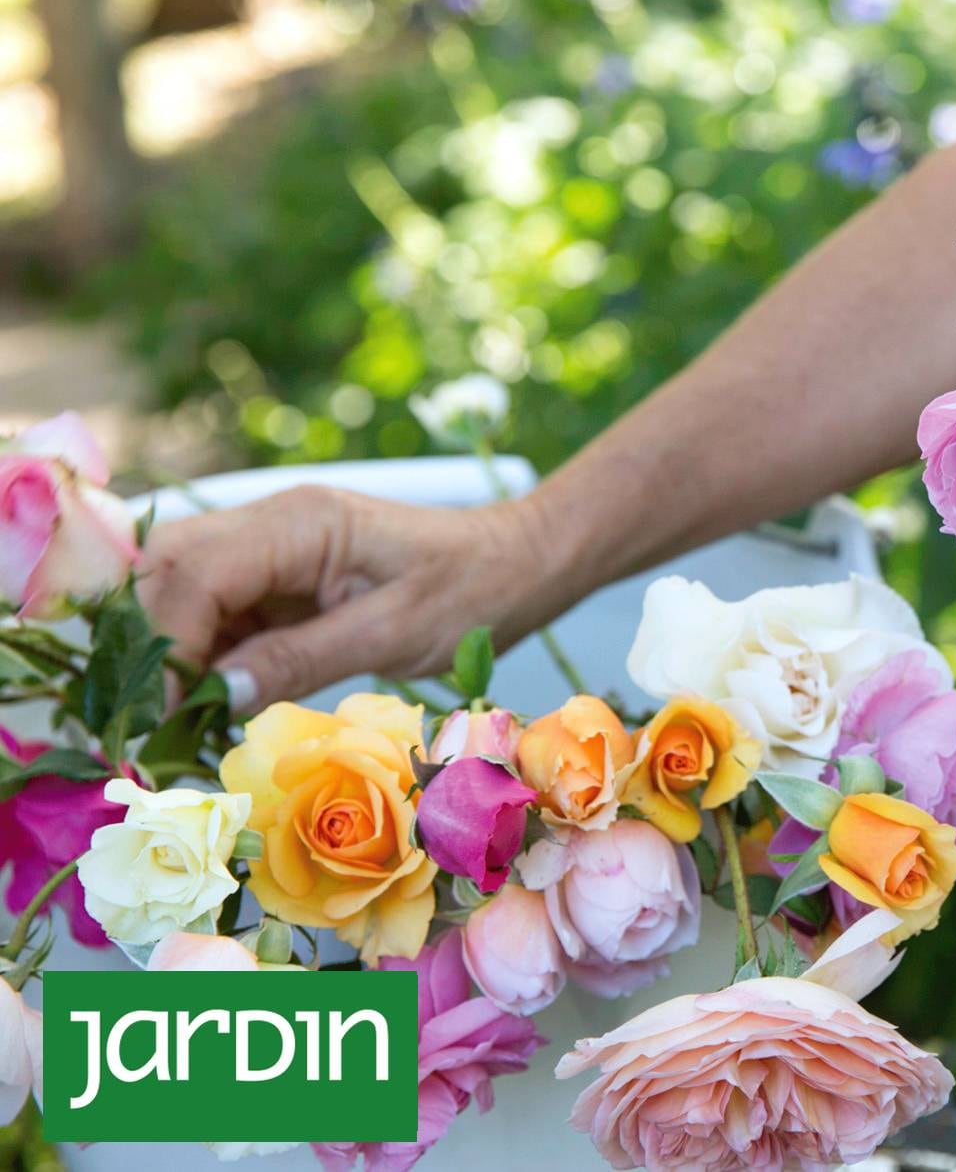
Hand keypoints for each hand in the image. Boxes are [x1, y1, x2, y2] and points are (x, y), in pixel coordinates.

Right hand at [139, 486, 566, 712]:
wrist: (518, 564)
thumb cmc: (473, 592)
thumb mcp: (394, 633)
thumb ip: (302, 658)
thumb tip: (217, 692)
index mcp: (301, 522)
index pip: (195, 573)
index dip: (166, 644)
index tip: (161, 714)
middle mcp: (271, 523)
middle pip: (165, 569)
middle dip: (147, 643)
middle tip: (152, 721)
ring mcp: (270, 549)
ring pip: (178, 590)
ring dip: (167, 653)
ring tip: (171, 722)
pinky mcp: (277, 579)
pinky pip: (215, 612)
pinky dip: (200, 657)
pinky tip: (203, 706)